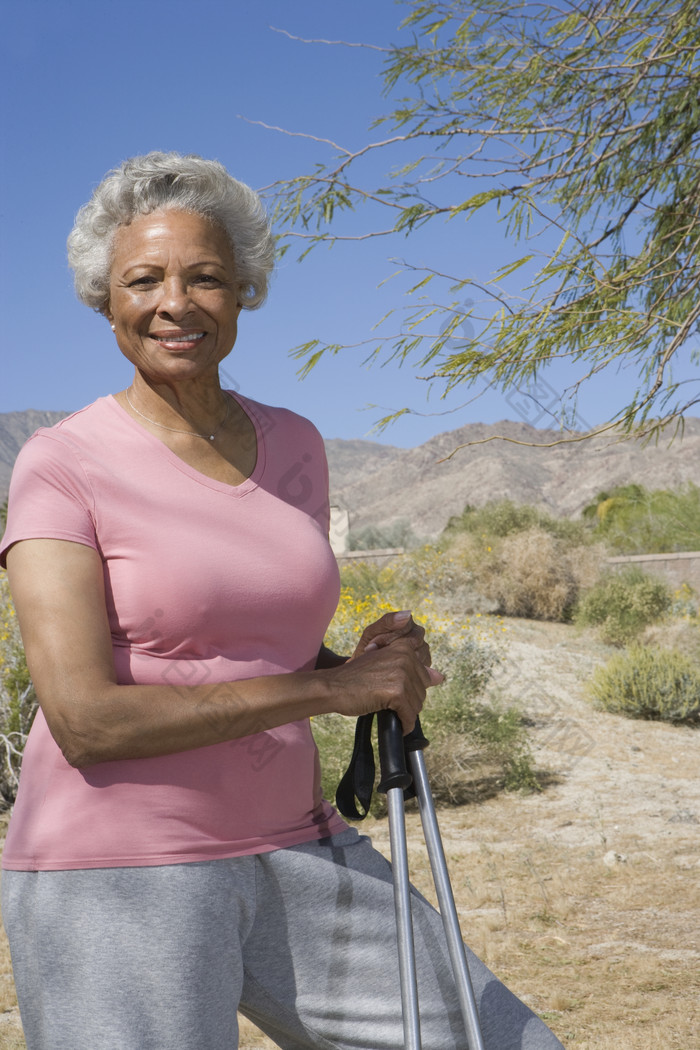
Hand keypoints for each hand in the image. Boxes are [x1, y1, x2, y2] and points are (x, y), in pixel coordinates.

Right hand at [328, 612, 443, 732]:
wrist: (333, 687)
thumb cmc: (356, 678)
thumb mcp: (385, 666)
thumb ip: (412, 669)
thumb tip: (440, 677)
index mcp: (403, 648)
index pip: (424, 676)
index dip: (411, 689)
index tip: (395, 692)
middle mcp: (405, 656)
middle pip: (422, 691)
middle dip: (408, 701)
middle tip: (388, 701)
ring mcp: (402, 673)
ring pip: (417, 704)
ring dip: (405, 713)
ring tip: (388, 709)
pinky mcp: (396, 691)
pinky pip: (409, 716)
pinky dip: (404, 724)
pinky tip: (395, 723)